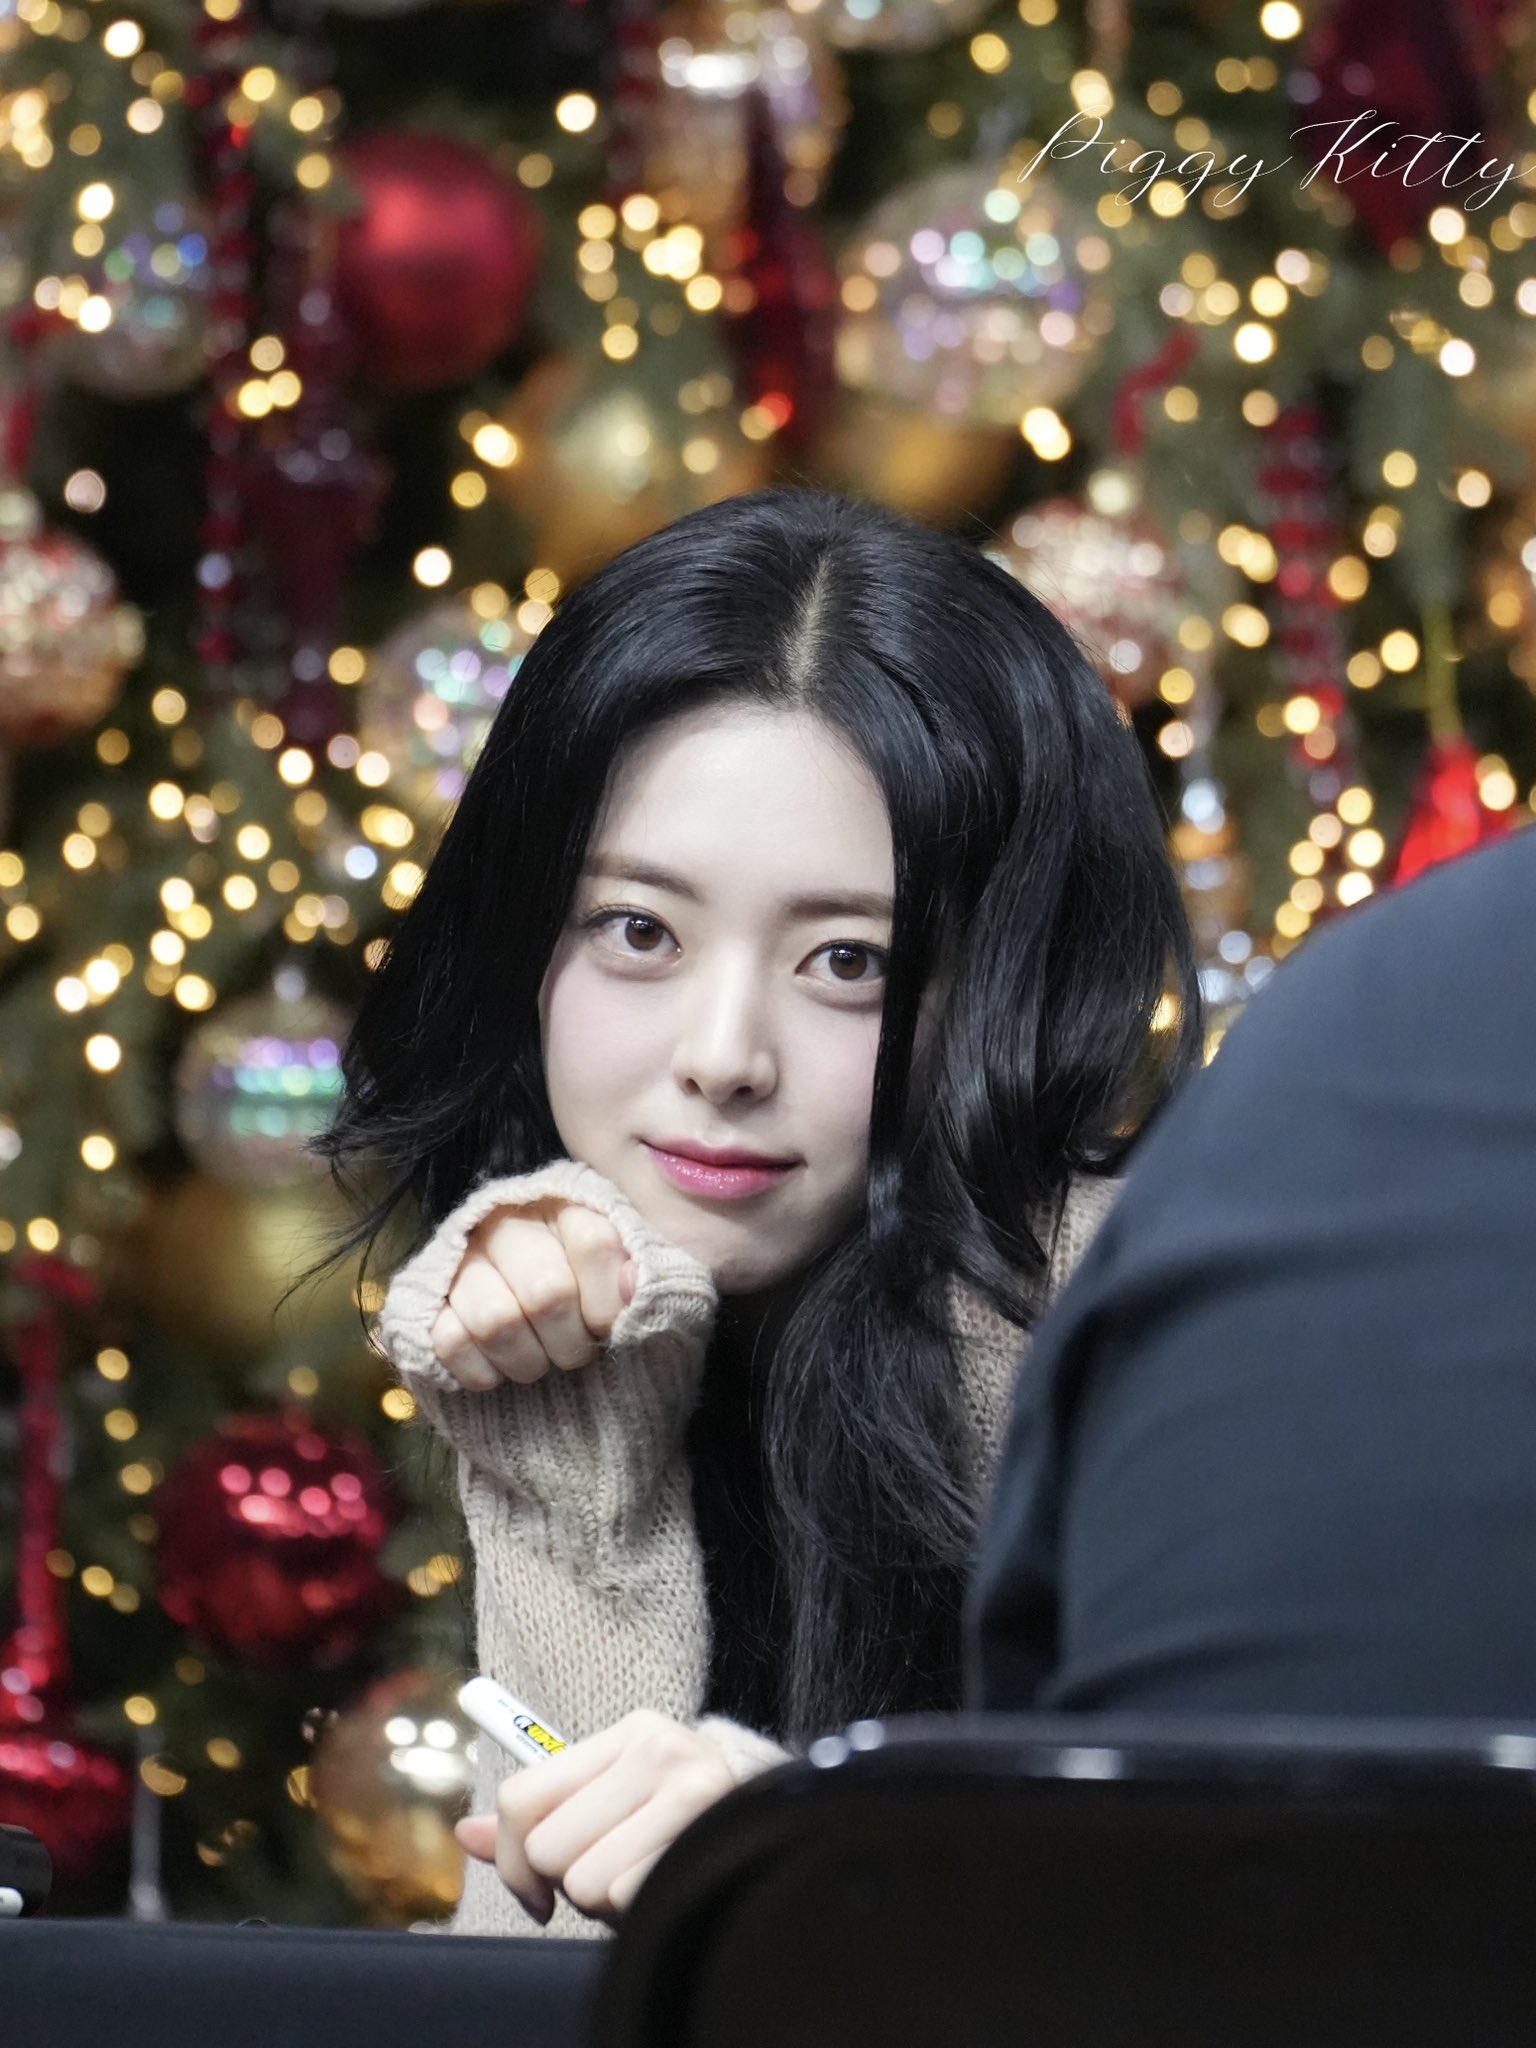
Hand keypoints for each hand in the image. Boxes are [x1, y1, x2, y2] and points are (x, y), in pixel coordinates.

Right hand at [428, 1198, 639, 1389]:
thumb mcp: (633, 1283)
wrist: (537, 1326)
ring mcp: (462, 1259)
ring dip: (528, 1361)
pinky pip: (451, 1344)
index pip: (594, 1243)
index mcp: (566, 1205)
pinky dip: (483, 1373)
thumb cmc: (592, 1302)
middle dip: (570, 1343)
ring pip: (496, 1321)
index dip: (608, 1304)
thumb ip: (650, 1278)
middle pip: (547, 1292)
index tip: (607, 1328)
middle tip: (574, 1354)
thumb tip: (635, 1284)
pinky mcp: (426, 1300)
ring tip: (539, 1363)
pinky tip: (500, 1370)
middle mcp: (509, 1222)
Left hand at [454, 1711, 737, 1926]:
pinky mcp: (709, 1835)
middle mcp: (658, 1748)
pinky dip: (638, 1907)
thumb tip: (467, 1835)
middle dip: (569, 1880)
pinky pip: (628, 1898)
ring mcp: (691, 1787)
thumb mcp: (609, 1802)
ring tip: (640, 1876)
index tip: (536, 1889)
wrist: (775, 1821)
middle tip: (608, 1872)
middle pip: (551, 1848)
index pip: (524, 1795)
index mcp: (626, 1733)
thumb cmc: (678, 1819)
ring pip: (586, 1882)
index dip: (514, 1859)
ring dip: (607, 1898)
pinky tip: (662, 1886)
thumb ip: (542, 1817)